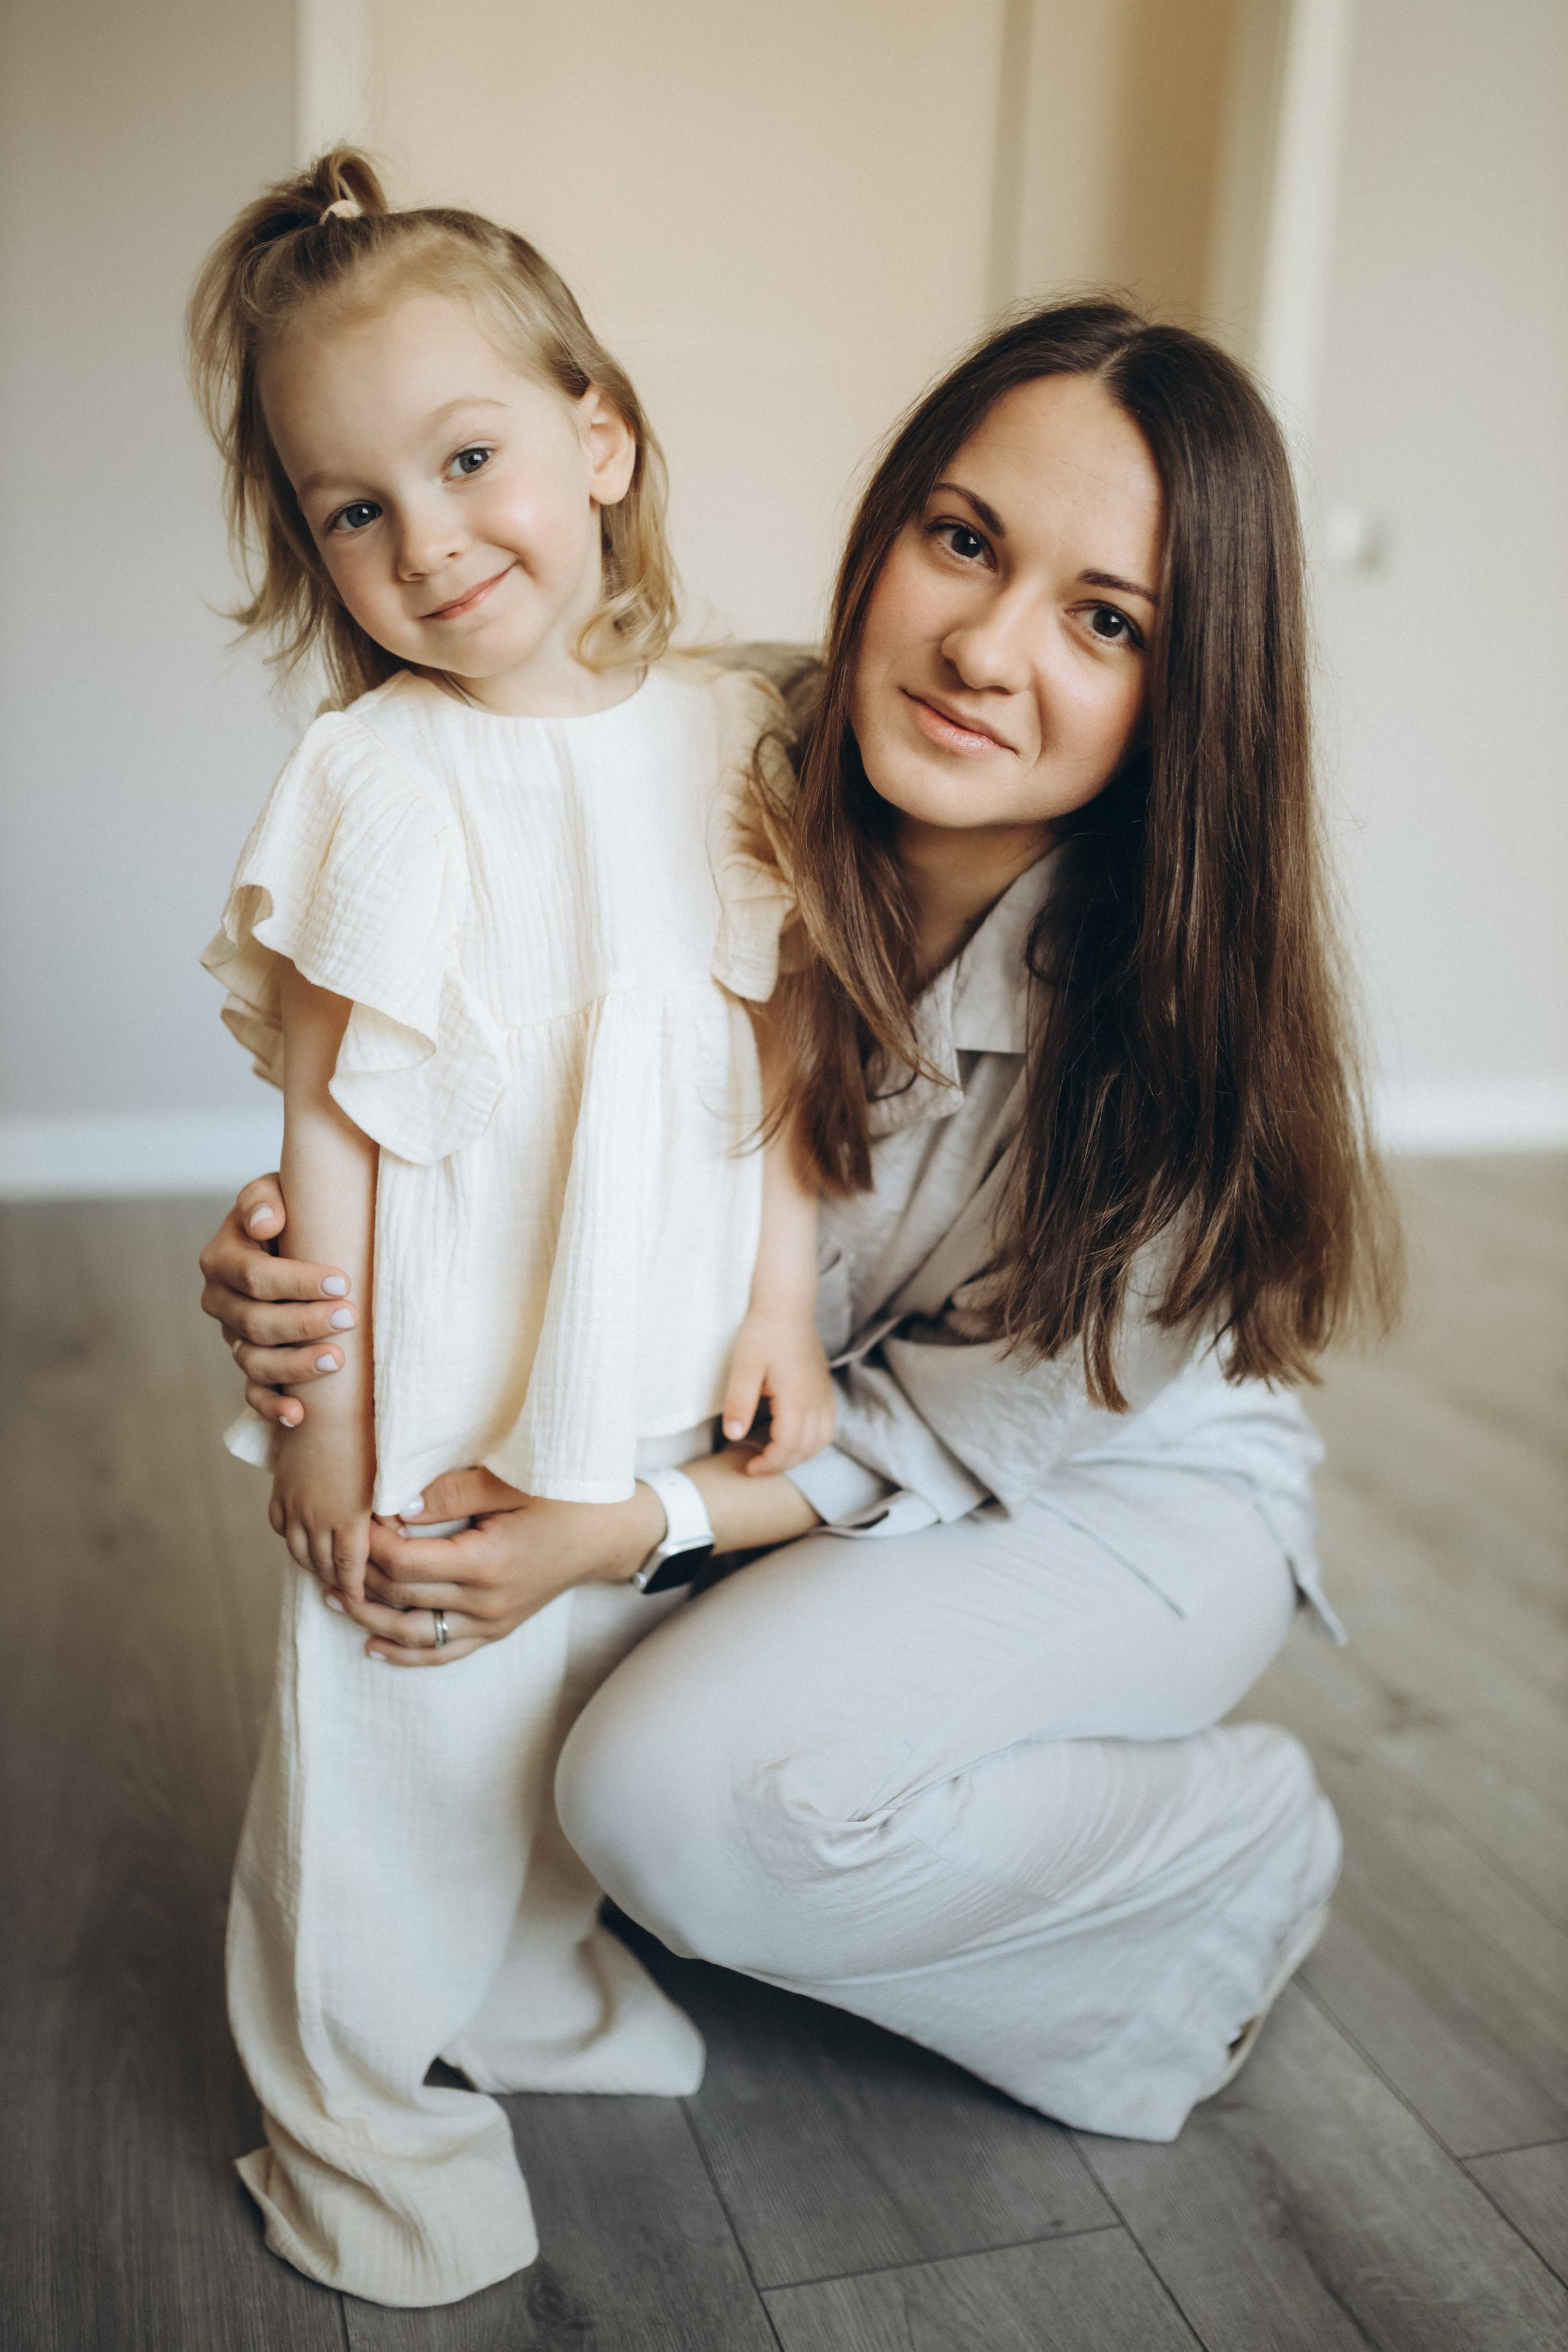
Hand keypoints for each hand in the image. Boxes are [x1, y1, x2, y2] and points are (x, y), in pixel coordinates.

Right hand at [199, 1174, 358, 1426]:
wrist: (297, 1235)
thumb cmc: (293, 1211)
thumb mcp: (279, 1190)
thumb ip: (265, 1198)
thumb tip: (266, 1223)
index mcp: (222, 1257)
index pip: (254, 1277)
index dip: (297, 1283)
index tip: (342, 1282)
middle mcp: (221, 1299)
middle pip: (256, 1322)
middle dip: (305, 1323)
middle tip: (351, 1317)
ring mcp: (233, 1336)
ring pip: (255, 1361)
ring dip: (297, 1365)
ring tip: (339, 1359)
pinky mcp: (249, 1363)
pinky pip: (253, 1392)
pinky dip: (273, 1406)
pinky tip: (299, 1415)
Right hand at [268, 1395, 375, 1595]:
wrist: (329, 1401)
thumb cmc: (370, 1433)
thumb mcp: (389, 1476)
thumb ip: (391, 1512)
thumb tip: (398, 1537)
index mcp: (348, 1518)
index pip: (349, 1568)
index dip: (354, 1589)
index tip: (361, 1601)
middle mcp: (316, 1517)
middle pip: (322, 1564)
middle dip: (334, 1581)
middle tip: (346, 1592)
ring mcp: (294, 1503)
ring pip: (297, 1549)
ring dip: (312, 1564)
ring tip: (325, 1573)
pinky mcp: (281, 1488)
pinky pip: (279, 1525)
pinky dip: (290, 1540)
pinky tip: (301, 1541)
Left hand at [332, 1449, 823, 1665]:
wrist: (615, 1533)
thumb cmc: (568, 1496)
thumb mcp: (511, 1481)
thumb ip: (449, 1489)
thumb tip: (391, 1499)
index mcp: (486, 1564)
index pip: (401, 1560)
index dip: (365, 1540)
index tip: (346, 1513)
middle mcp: (485, 1603)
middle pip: (398, 1596)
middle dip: (355, 1573)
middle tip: (325, 1548)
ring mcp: (491, 1622)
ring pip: (412, 1632)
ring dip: (368, 1615)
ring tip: (332, 1594)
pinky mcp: (497, 1629)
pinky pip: (442, 1652)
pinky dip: (405, 1653)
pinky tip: (374, 1644)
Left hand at [721, 1310, 836, 1474]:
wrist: (787, 1306)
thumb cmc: (763, 1333)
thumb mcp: (743, 1367)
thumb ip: (739, 1403)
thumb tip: (734, 1436)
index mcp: (796, 1398)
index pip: (788, 1446)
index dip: (769, 1463)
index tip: (748, 1466)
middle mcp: (816, 1401)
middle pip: (806, 1449)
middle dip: (781, 1464)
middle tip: (757, 1465)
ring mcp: (824, 1395)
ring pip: (821, 1440)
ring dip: (799, 1455)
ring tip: (775, 1455)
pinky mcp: (824, 1388)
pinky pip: (827, 1426)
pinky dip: (812, 1441)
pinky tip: (794, 1437)